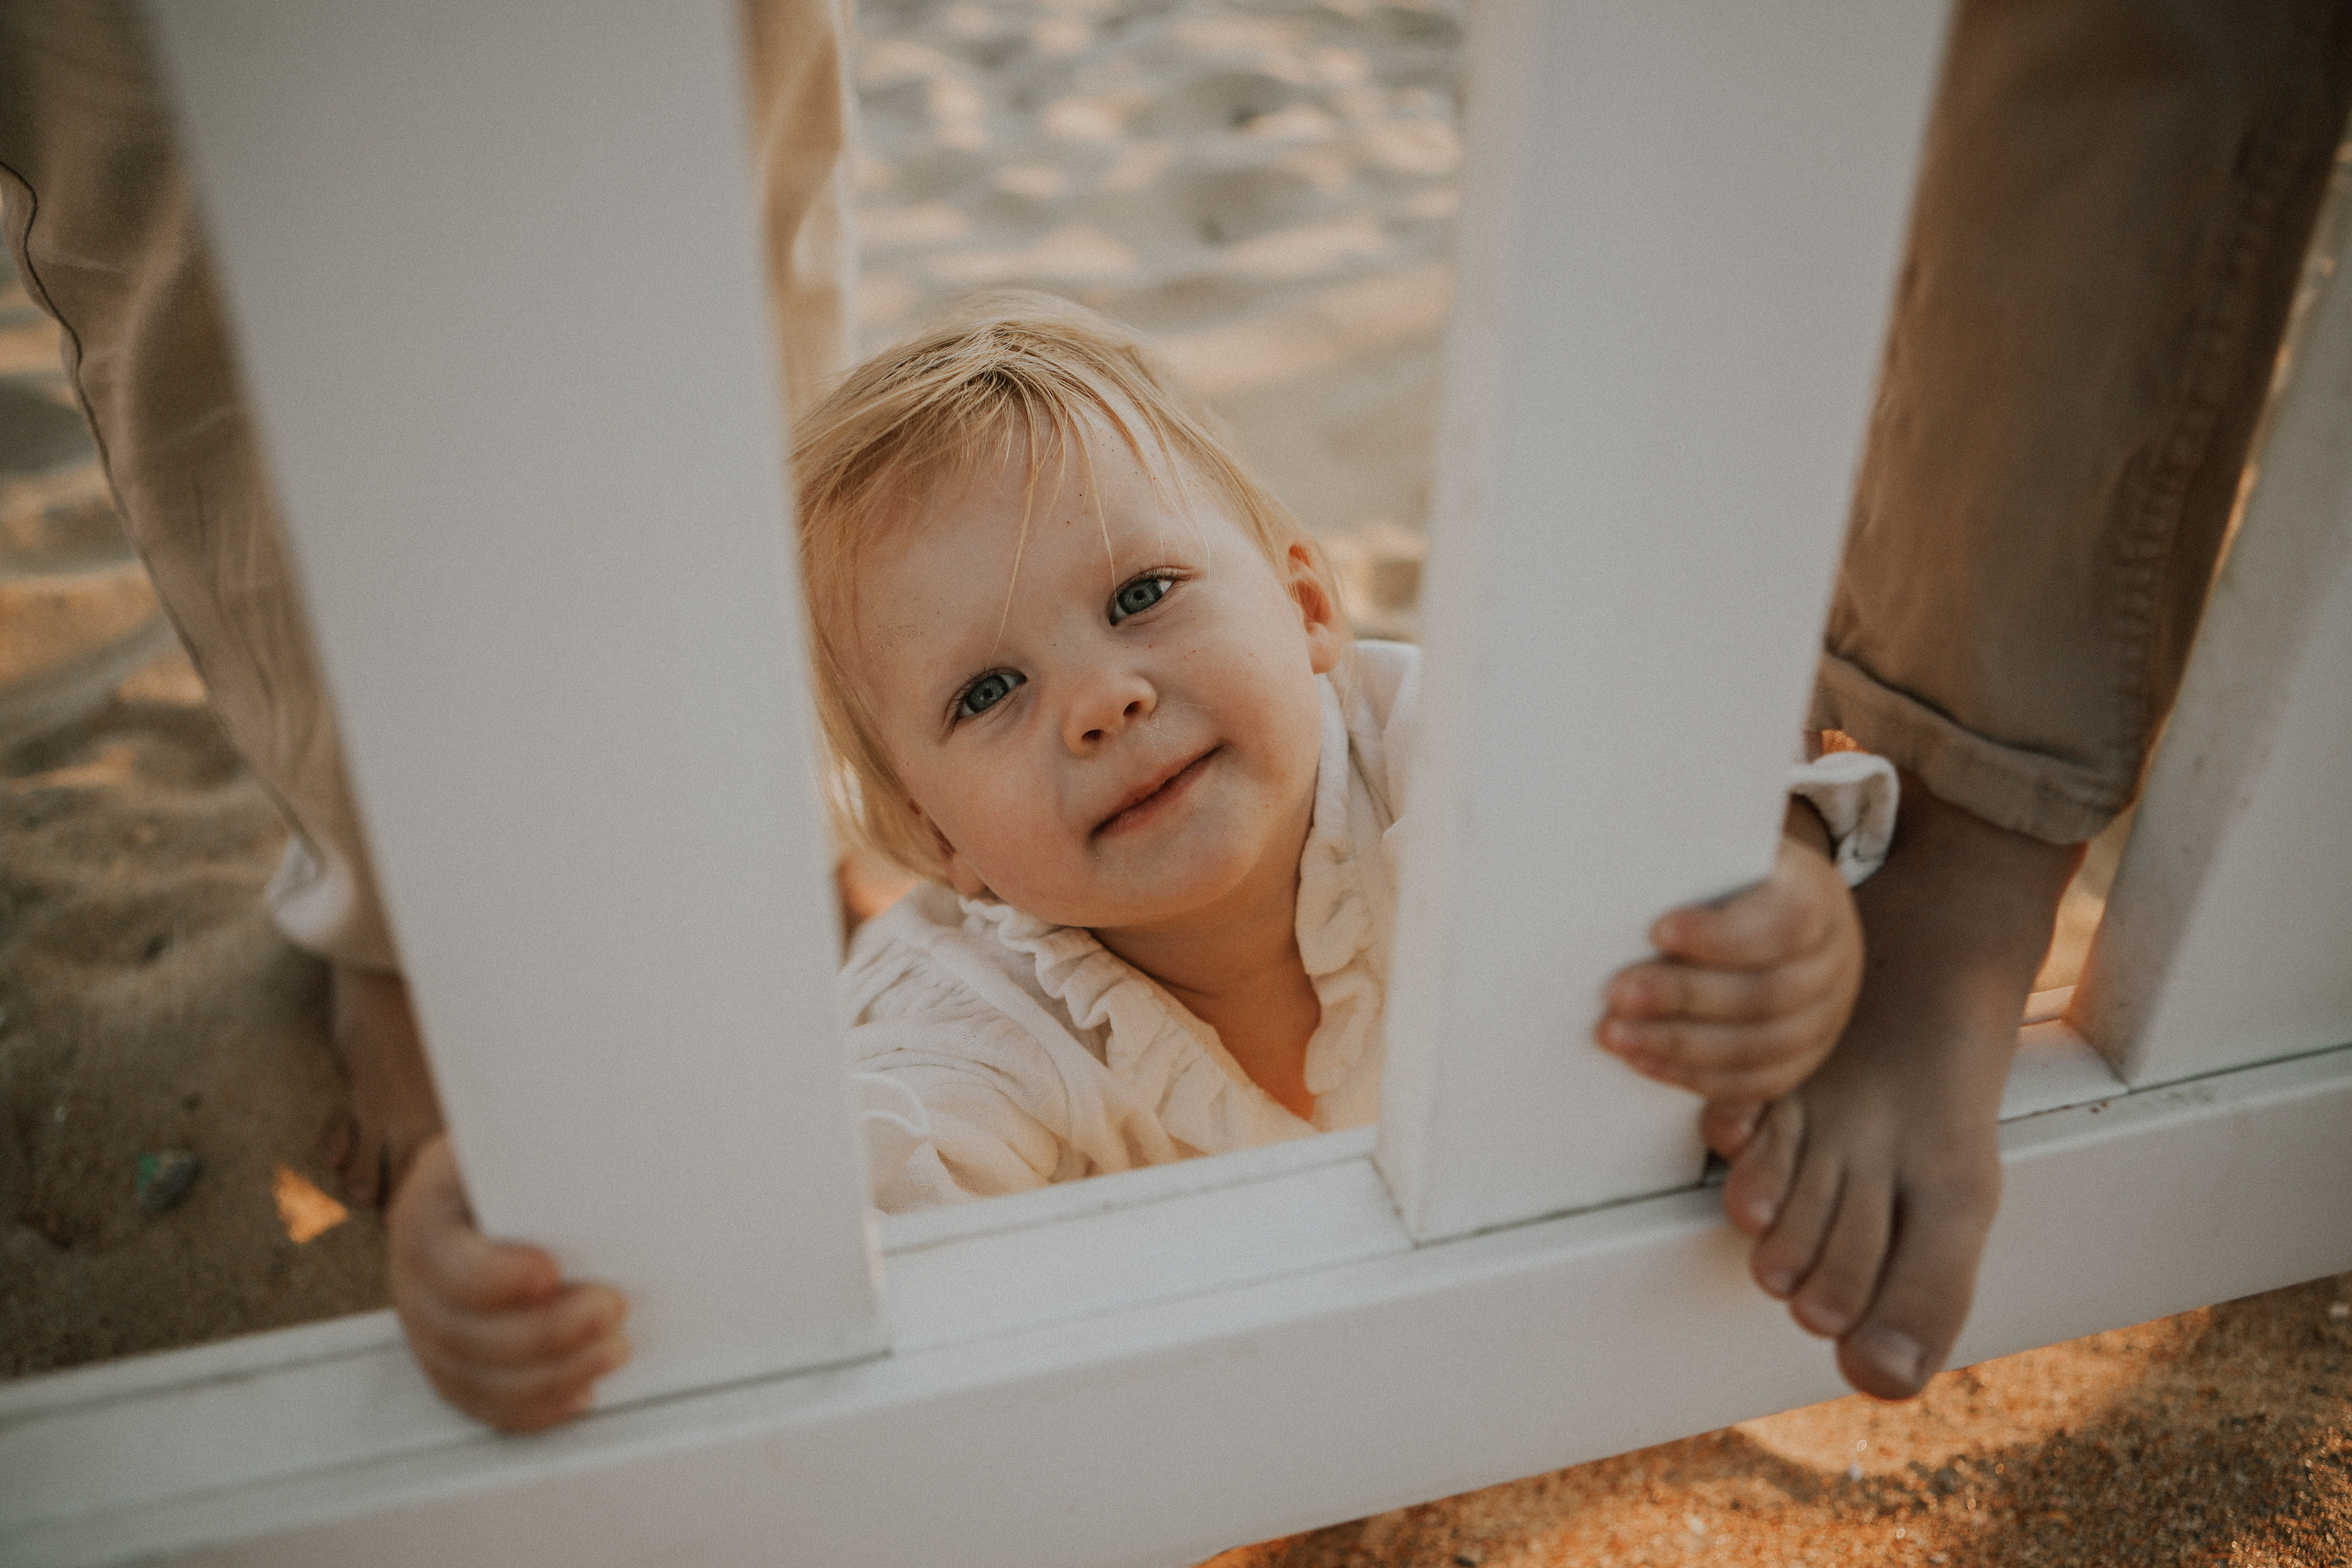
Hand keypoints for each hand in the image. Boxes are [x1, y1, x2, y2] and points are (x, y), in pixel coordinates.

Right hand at [388, 1133, 630, 1432]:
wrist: (500, 1181)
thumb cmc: (525, 1155)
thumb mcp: (524, 1135)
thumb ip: (547, 1147)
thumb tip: (609, 1136)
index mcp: (427, 1212)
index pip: (444, 1260)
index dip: (494, 1278)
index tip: (551, 1273)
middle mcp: (415, 1276)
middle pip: (460, 1332)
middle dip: (543, 1334)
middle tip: (612, 1310)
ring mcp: (428, 1326)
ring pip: (473, 1377)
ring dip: (550, 1375)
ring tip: (613, 1351)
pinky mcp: (452, 1363)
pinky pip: (483, 1403)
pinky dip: (534, 1408)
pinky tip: (581, 1394)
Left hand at [1594, 804, 1862, 1114]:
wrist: (1787, 910)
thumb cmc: (1734, 873)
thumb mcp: (1726, 848)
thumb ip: (1693, 855)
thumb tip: (1625, 856)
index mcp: (1816, 897)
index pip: (1783, 923)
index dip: (1721, 935)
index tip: (1656, 931)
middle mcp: (1834, 961)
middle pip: (1767, 994)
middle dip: (1684, 997)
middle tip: (1616, 994)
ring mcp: (1826, 1015)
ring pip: (1761, 1047)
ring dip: (1680, 1047)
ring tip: (1616, 1035)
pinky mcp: (1804, 1056)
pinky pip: (1757, 1082)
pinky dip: (1697, 1079)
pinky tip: (1645, 1063)